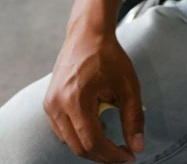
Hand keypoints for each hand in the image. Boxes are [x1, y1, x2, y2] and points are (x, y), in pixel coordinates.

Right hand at [43, 22, 144, 162]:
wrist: (87, 34)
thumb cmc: (109, 57)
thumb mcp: (128, 86)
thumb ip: (133, 118)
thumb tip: (137, 147)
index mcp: (75, 100)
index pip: (92, 142)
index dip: (112, 155)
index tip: (129, 157)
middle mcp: (57, 104)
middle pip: (79, 146)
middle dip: (102, 155)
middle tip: (123, 153)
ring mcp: (49, 104)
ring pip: (69, 141)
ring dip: (91, 146)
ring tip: (111, 137)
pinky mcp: (48, 103)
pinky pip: (62, 131)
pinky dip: (79, 135)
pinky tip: (97, 125)